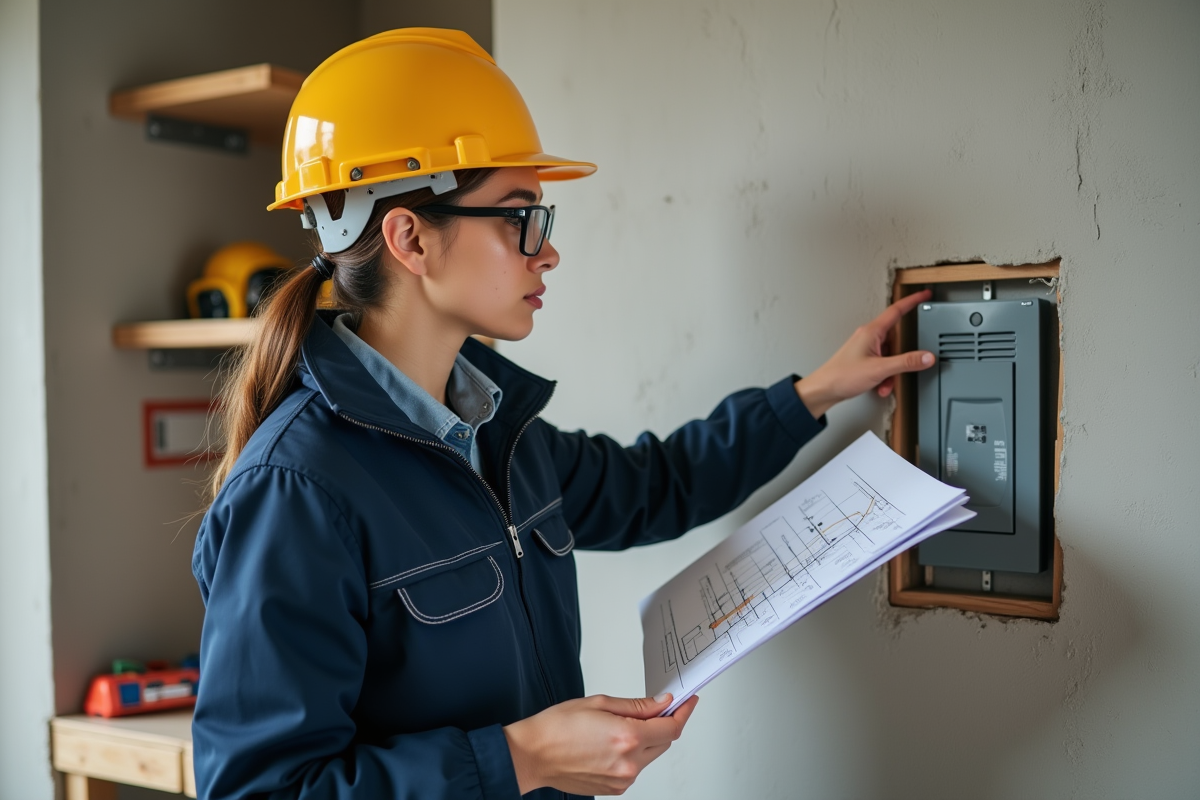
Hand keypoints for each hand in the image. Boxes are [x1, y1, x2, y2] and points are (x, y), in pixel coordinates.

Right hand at [503, 693, 699, 795]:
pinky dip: (632, 753)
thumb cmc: (557, 727)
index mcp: (627, 738)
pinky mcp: (615, 788)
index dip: (684, 712)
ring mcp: (623, 779)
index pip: (671, 727)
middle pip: (664, 742)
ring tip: (619, 726)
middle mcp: (629, 763)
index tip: (688, 701)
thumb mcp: (600, 703)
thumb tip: (662, 704)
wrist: (533, 755)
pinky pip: (635, 767)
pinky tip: (611, 742)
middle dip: (664, 724)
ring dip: (646, 739)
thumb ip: (637, 706)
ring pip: (650, 755)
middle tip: (655, 708)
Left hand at [795, 289, 934, 418]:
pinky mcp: (864, 359)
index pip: (897, 310)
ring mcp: (866, 348)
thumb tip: (926, 357)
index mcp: (872, 331)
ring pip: (890, 354)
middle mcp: (869, 336)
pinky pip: (883, 363)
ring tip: (885, 382)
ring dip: (892, 371)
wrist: (824, 390)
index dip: (913, 300)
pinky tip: (880, 386)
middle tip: (904, 368)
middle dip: (903, 358)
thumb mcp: (880, 369)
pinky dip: (885, 376)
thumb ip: (906, 362)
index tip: (924, 294)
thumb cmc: (842, 376)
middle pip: (897, 339)